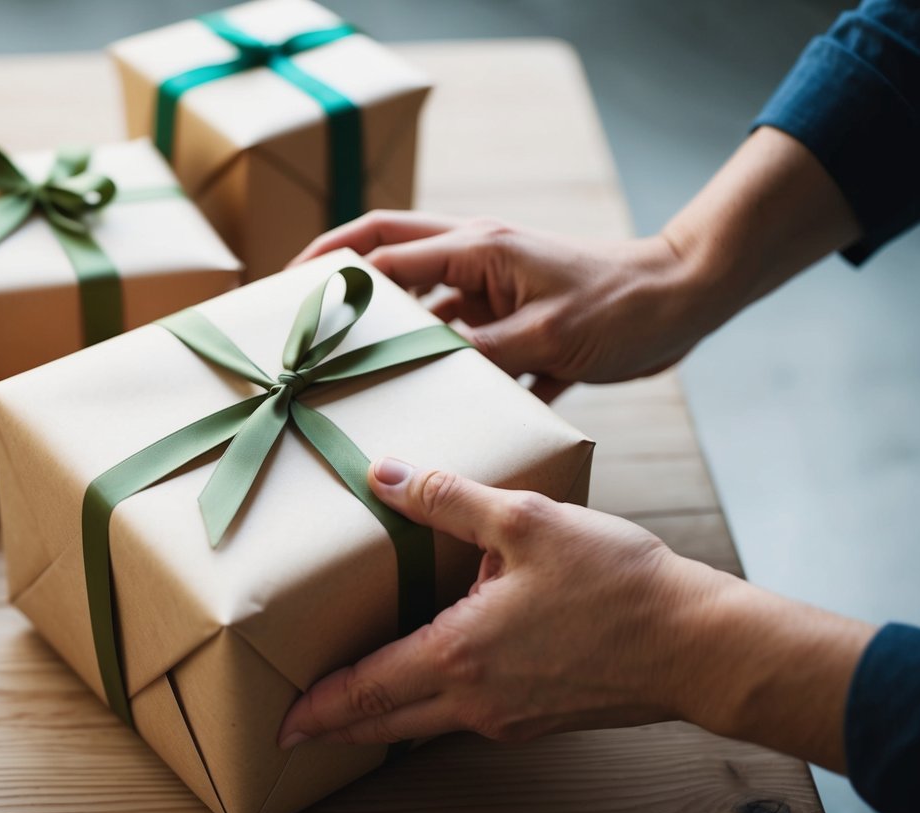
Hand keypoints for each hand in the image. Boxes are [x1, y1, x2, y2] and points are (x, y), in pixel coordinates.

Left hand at [276, 459, 874, 771]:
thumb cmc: (616, 583)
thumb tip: (383, 474)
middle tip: (299, 730)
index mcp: (460, 653)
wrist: (697, 644)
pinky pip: (467, 717)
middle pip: (387, 725)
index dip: (322, 706)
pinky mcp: (539, 716)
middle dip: (338, 727)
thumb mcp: (525, 521)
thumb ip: (446, 498)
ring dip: (384, 720)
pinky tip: (439, 680)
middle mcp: (477, 699)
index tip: (285, 721)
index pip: (368, 690)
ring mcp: (510, 716)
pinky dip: (432, 710)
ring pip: (425, 726)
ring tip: (357, 706)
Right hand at [292, 211, 708, 401]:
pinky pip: (464, 345)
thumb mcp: (547, 334)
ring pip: (424, 311)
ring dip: (393, 334)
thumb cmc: (622, 306)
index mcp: (475, 248)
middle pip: (389, 260)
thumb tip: (419, 369)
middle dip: (341, 279)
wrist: (684, 303)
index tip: (288, 296)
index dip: (331, 272)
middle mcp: (476, 262)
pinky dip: (444, 368)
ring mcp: (494, 292)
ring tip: (353, 370)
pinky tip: (429, 404)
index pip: (383, 251)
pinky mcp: (515, 323)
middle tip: (297, 308)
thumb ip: (479, 350)